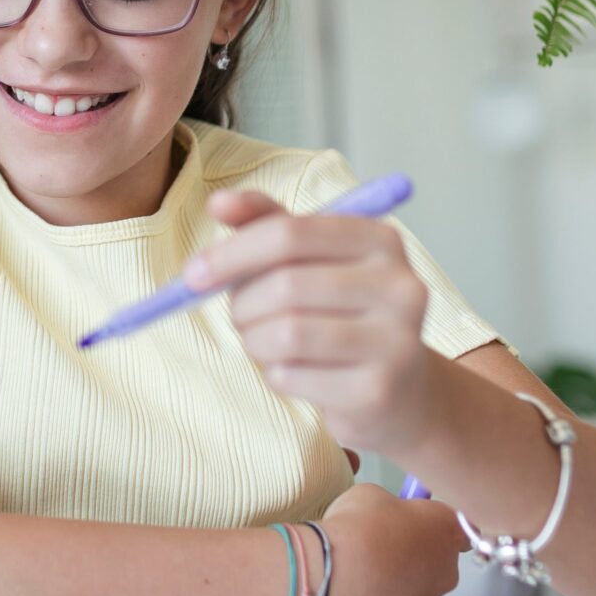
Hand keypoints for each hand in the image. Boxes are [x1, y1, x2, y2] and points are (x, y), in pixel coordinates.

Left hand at [196, 187, 438, 455]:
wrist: (402, 392)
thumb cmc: (344, 315)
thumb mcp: (312, 261)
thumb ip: (267, 225)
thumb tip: (219, 203)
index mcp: (381, 240)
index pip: (290, 233)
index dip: (232, 253)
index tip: (193, 276)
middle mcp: (400, 286)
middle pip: (285, 285)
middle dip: (243, 305)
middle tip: (240, 317)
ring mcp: (396, 341)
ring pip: (285, 334)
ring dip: (256, 341)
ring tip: (266, 344)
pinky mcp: (379, 390)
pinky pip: (293, 377)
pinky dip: (276, 375)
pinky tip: (297, 374)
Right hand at [313, 482, 463, 595]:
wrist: (337, 576)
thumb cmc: (360, 532)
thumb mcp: (373, 496)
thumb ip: (391, 505)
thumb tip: (386, 513)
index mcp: (447, 527)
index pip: (458, 522)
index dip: (433, 518)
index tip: (416, 514)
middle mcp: (448, 566)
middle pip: (439, 553)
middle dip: (415, 546)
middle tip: (384, 536)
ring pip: (418, 579)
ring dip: (398, 571)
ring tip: (366, 561)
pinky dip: (384, 592)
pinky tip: (361, 581)